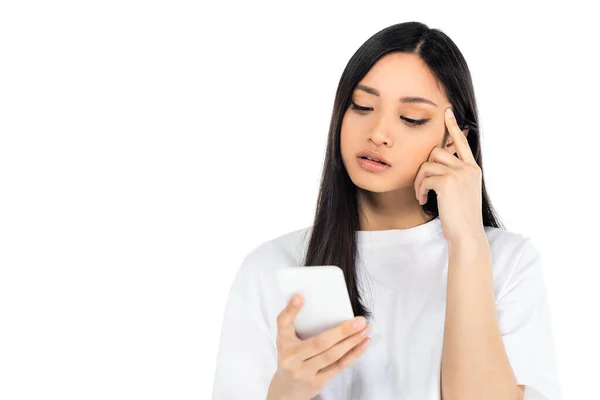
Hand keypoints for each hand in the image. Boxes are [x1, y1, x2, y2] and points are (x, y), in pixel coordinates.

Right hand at [267, 294, 371, 399]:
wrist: (285, 390)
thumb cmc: (289, 358)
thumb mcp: (285, 339)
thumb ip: (291, 320)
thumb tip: (300, 297)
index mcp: (284, 343)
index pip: (284, 324)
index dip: (291, 310)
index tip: (301, 296)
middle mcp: (292, 359)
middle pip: (320, 343)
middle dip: (342, 331)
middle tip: (359, 321)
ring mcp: (305, 372)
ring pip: (332, 356)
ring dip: (352, 342)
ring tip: (364, 330)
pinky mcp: (317, 382)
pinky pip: (338, 366)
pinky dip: (353, 354)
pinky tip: (363, 344)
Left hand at [413, 107, 483, 242]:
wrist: (466, 234)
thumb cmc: (460, 217)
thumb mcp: (461, 192)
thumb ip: (454, 175)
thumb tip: (434, 165)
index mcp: (472, 168)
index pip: (461, 142)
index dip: (453, 126)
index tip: (447, 112)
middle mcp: (468, 168)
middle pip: (436, 153)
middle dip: (424, 168)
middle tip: (422, 187)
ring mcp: (459, 174)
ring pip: (427, 165)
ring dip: (419, 181)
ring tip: (421, 195)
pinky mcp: (447, 182)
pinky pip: (424, 178)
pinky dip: (420, 190)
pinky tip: (423, 201)